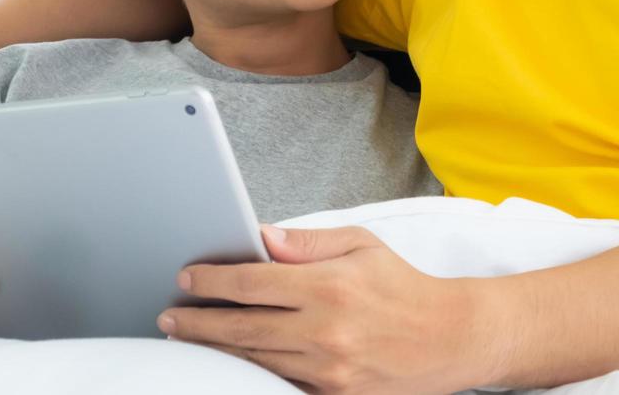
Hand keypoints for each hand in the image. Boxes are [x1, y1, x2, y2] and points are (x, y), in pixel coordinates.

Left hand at [161, 226, 499, 392]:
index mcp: (329, 286)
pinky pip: (280, 384)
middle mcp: (325, 330)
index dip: (212, 280)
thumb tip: (260, 238)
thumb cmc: (404, 287)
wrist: (449, 338)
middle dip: (197, 322)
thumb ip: (307, 243)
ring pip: (254, 360)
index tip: (188, 278)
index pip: (252, 282)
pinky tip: (231, 364)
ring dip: (215, 350)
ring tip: (188, 340)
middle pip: (241, 328)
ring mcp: (328, 369)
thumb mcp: (361, 245)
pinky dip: (252, 374)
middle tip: (169, 318)